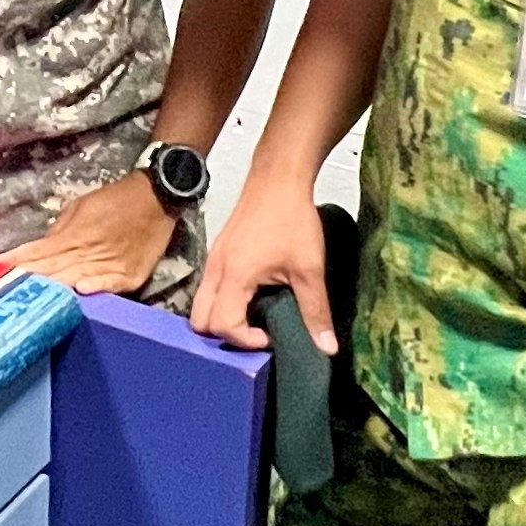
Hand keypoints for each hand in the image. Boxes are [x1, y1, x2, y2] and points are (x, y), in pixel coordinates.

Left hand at [11, 169, 178, 297]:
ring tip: (29, 300)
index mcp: (72, 235)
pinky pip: (111, 283)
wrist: (157, 196)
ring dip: (53, 290)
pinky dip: (98, 287)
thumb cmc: (114, 201)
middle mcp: (87, 251)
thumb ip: (59, 231)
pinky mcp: (131, 275)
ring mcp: (110, 264)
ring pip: (76, 279)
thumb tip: (40, 251)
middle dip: (26, 281)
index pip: (37, 253)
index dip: (15, 263)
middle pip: (52, 271)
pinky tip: (81, 292)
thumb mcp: (79, 207)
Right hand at [191, 179, 331, 351]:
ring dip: (222, 316)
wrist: (278, 178)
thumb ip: (315, 311)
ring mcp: (213, 259)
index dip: (245, 340)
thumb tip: (326, 348)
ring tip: (254, 314)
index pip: (222, 325)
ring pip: (201, 304)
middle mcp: (216, 269)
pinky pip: (208, 287)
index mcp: (234, 276)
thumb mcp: (309, 268)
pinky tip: (251, 293)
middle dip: (224, 334)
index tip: (269, 334)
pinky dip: (222, 300)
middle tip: (255, 329)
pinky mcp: (218, 251)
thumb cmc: (292, 218)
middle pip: (199, 321)